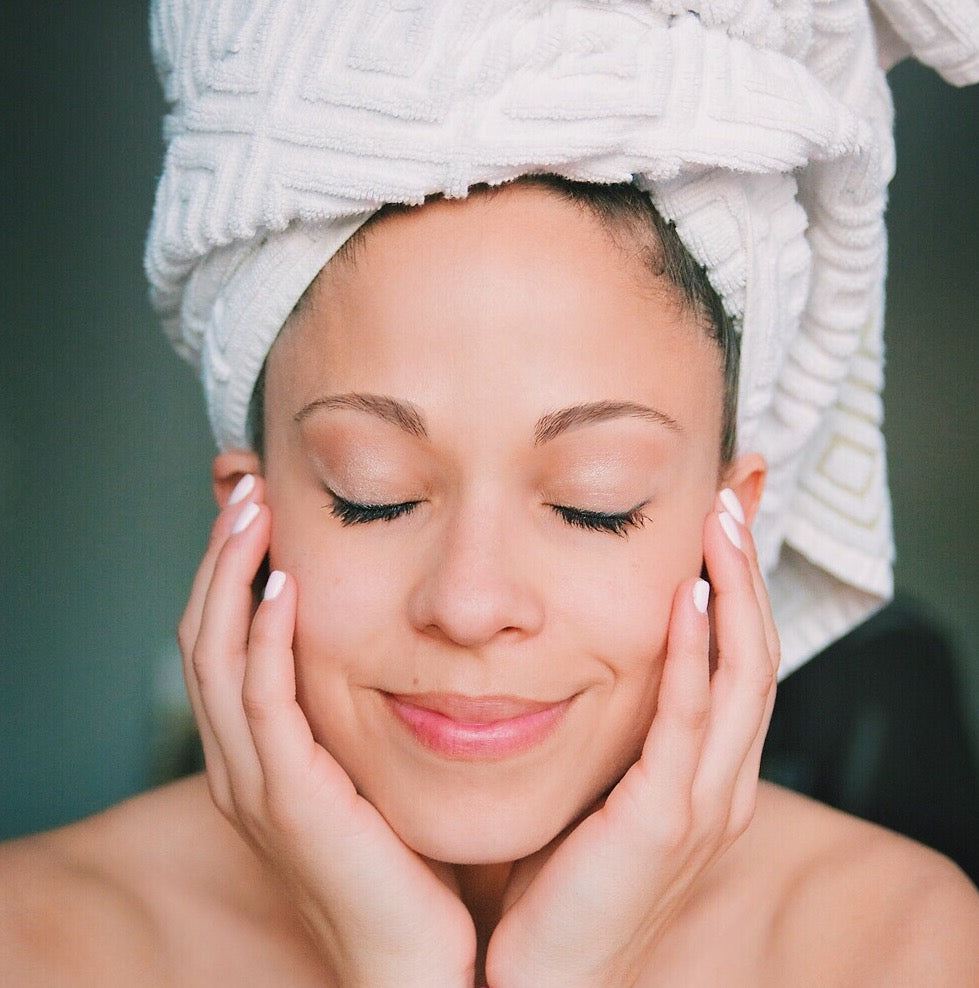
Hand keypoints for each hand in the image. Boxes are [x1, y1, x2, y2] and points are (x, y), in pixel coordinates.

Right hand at [178, 476, 475, 986]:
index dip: (230, 574)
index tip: (258, 512)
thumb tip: (394, 641)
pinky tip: (286, 585)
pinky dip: (265, 638)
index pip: (223, 643)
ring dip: (231, 578)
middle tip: (245, 490)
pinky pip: (264, 704)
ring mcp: (256, 784)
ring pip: (217, 658)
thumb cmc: (403, 861)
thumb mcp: (368, 767)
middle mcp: (241, 764)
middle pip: (204, 637)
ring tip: (253, 513)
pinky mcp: (289, 801)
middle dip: (221, 559)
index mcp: (259, 754)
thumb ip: (359, 710)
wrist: (411, 960)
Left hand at [484, 490, 778, 986]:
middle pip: (754, 654)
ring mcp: (702, 802)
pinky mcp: (665, 819)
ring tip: (721, 522)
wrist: (545, 979)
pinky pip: (687, 719)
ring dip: (734, 593)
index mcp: (706, 773)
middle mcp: (721, 782)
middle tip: (731, 499)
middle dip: (747, 572)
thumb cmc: (559, 881)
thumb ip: (608, 727)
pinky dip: (693, 653)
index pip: (736, 660)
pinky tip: (686, 597)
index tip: (719, 522)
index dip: (738, 588)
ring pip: (740, 675)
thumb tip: (573, 656)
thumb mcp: (596, 785)